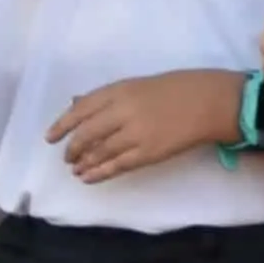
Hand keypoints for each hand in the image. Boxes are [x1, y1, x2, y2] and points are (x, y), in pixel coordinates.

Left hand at [48, 69, 245, 185]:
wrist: (213, 101)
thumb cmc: (180, 88)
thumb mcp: (140, 84)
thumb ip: (110, 97)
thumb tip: (77, 105)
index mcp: (121, 89)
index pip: (81, 109)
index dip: (62, 124)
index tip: (50, 137)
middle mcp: (123, 111)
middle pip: (87, 134)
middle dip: (73, 148)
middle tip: (68, 157)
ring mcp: (136, 133)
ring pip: (100, 152)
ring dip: (85, 163)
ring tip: (77, 170)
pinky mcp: (149, 153)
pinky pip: (118, 166)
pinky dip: (100, 173)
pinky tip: (89, 177)